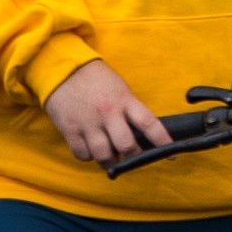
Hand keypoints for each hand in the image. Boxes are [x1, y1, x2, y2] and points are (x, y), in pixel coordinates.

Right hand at [44, 57, 169, 162]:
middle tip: (131, 157)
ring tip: (110, 159)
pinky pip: (82, 153)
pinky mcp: (69, 129)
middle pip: (126, 146)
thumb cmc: (96, 79)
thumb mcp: (120, 89)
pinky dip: (88, 156)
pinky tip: (90, 149)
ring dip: (110, 162)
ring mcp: (87, 122)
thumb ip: (130, 110)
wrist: (62, 69)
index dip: (162, 141)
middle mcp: (107, 113)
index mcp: (124, 100)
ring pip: (103, 154)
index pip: (149, 124)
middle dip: (132, 156)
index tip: (170, 155)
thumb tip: (140, 135)